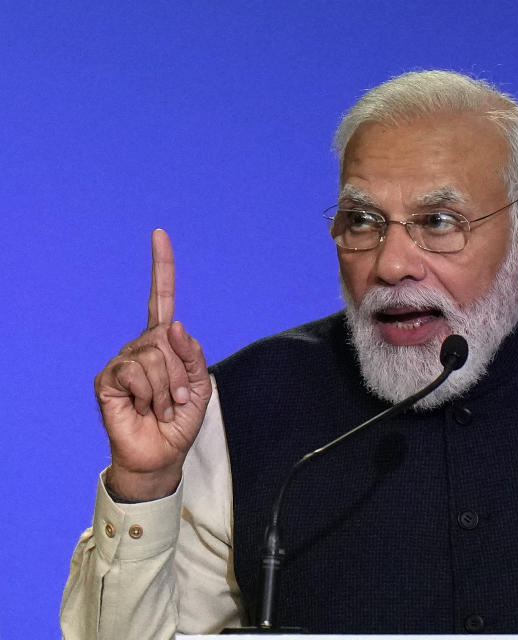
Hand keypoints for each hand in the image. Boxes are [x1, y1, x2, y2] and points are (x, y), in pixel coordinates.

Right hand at [94, 229, 211, 499]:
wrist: (161, 454)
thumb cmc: (180, 420)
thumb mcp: (201, 386)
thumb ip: (193, 354)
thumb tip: (174, 325)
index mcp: (164, 344)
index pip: (160, 298)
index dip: (162, 267)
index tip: (159, 234)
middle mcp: (140, 346)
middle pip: (167, 337)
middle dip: (181, 373)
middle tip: (178, 400)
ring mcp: (121, 361)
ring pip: (154, 356)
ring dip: (168, 388)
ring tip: (162, 407)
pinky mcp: (108, 380)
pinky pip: (135, 372)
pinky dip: (150, 394)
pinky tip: (145, 408)